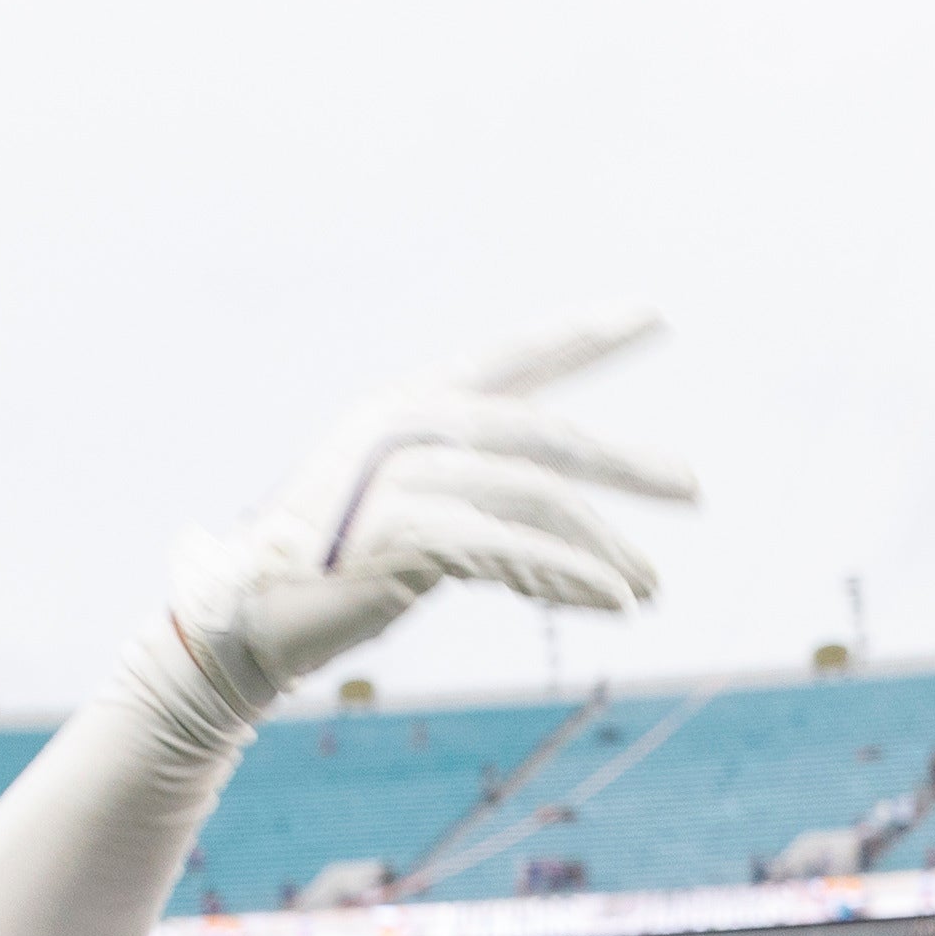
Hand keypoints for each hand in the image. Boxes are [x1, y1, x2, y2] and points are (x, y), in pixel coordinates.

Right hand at [137, 320, 690, 736]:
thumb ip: (469, 482)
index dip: (584, 334)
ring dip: (604, 546)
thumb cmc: (326, 570)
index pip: (514, 358)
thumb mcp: (405, 505)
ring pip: (535, 498)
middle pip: (542, 433)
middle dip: (625, 461)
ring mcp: (401, 475)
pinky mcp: (402, 534)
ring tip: (652, 589)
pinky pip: (509, 551)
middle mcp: (405, 424)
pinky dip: (567, 577)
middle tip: (694, 489)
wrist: (240, 621)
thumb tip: (558, 502)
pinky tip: (613, 603)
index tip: (652, 314)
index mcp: (407, 402)